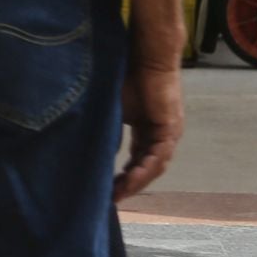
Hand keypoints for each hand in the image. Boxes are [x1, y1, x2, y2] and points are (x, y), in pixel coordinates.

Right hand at [115, 63, 183, 201]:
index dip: (123, 175)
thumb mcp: (113, 108)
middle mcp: (161, 135)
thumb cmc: (128, 75)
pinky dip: (145, 170)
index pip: (137, 160)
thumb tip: (86, 142)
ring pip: (154, 167)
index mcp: (148, 130)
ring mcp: (168, 134)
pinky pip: (158, 156)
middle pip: (147, 168)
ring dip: (137, 182)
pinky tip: (130, 179)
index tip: (107, 188)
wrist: (146, 57)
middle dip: (129, 185)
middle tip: (112, 199)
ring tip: (118, 194)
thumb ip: (107, 126)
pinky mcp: (170, 129)